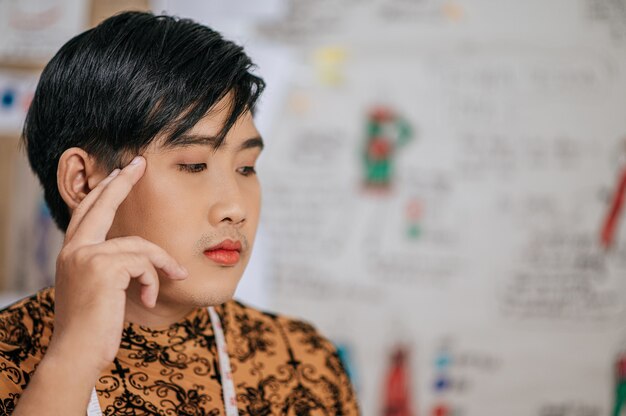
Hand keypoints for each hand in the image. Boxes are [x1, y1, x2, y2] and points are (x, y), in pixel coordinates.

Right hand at [48, 156, 187, 374]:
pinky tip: (149, 300)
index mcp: (71, 252)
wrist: (78, 354)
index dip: (105, 190)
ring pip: (140, 246)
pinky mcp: (103, 266)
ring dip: (161, 267)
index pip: (88, 212)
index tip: (121, 172)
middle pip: (103, 205)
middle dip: (123, 182)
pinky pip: (145, 264)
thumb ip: (110, 265)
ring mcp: (86, 256)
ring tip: (166, 286)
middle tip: (139, 164)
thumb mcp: (99, 289)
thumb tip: (139, 254)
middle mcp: (74, 249)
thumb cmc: (94, 327)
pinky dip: (154, 282)